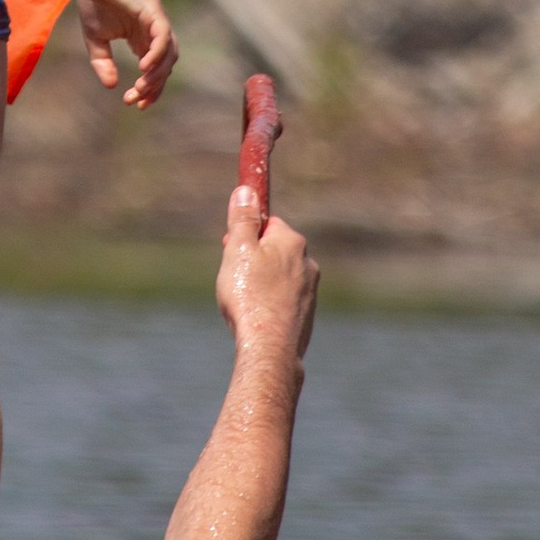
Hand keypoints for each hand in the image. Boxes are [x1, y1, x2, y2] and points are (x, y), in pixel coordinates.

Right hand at [76, 0, 176, 106]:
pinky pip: (163, 35)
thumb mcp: (95, 39)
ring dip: (158, 74)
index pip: (154, 70)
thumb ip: (102, 62)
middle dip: (153, 87)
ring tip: (141, 87)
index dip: (149, 90)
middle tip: (135, 100)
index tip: (134, 103)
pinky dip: (158, 53)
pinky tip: (144, 67)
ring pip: (169, 54)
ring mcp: (156, 21)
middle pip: (165, 67)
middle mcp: (154, 32)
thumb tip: (111, 86)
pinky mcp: (153, 10)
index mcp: (142, 40)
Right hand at [217, 186, 317, 386]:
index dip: (245, 234)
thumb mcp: (238, 250)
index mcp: (292, 242)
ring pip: (278, 279)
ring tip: (241, 304)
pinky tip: (254, 320)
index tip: (230, 248)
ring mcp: (309, 292)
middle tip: (232, 279)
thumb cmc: (250, 296)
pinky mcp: (306, 316)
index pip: (268, 224)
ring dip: (259, 286)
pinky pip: (282, 303)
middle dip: (252, 261)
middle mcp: (307, 263)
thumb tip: (246, 191)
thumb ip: (242, 219)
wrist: (269, 348)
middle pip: (274, 252)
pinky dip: (268, 307)